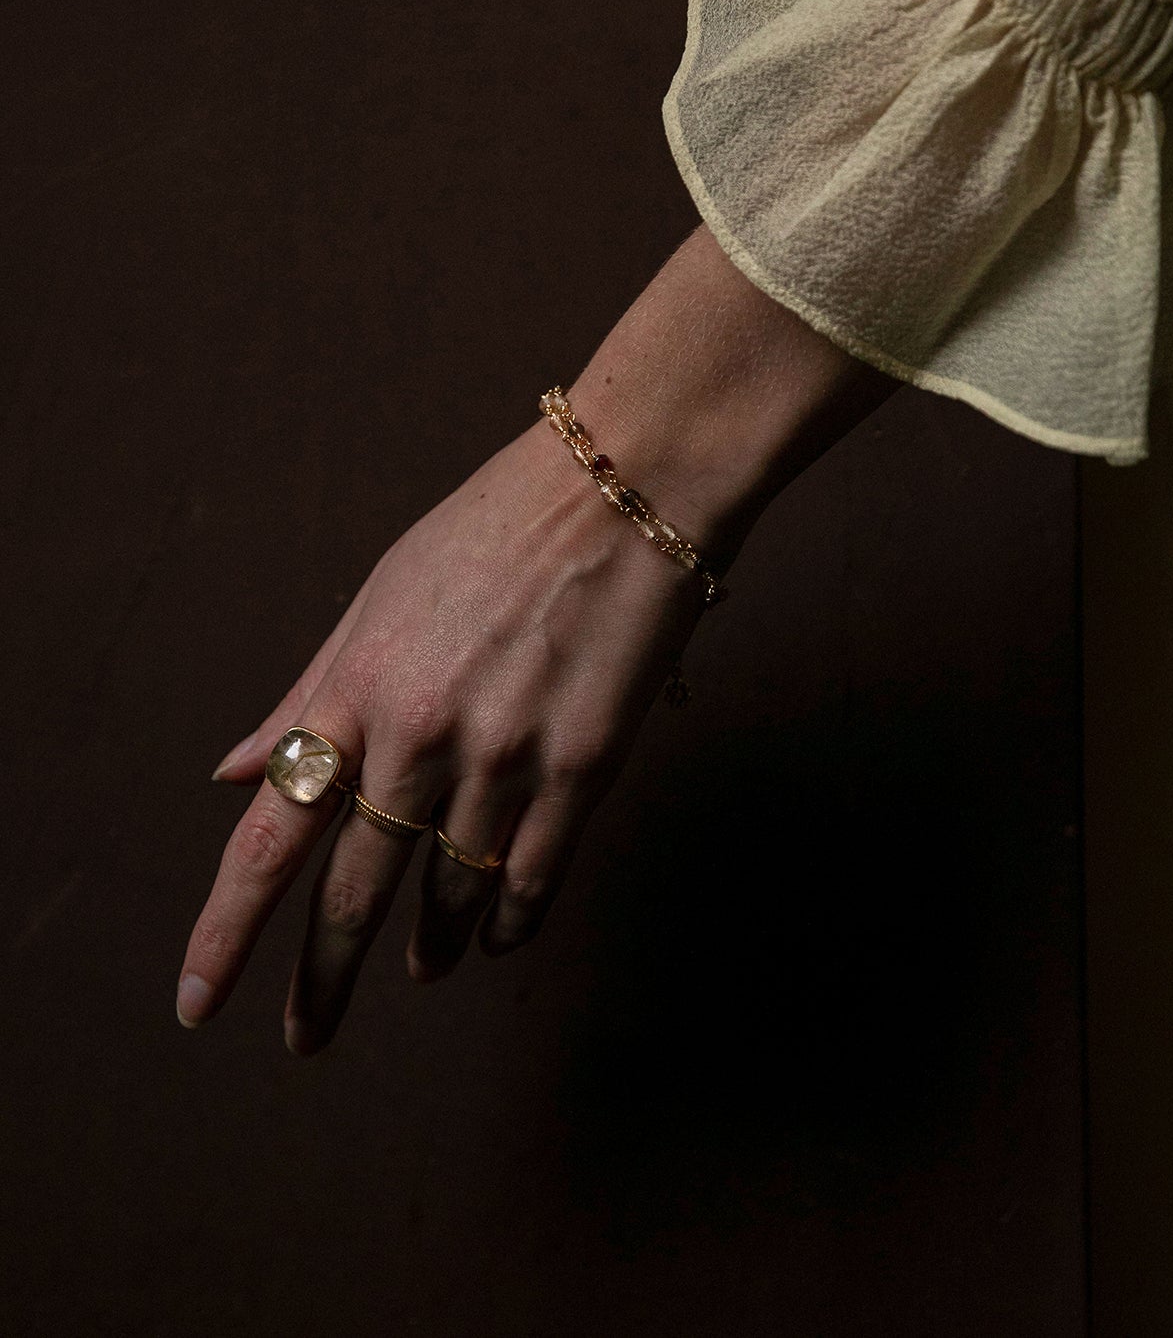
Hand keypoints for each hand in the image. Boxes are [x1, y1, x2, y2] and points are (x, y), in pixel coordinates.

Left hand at [176, 413, 711, 1054]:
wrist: (623, 484)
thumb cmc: (492, 530)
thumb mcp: (377, 599)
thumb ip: (306, 695)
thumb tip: (236, 773)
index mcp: (357, 688)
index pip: (271, 836)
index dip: (229, 929)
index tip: (198, 1001)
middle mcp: (421, 734)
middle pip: (354, 893)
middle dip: (322, 981)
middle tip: (306, 1039)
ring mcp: (507, 755)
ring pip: (452, 894)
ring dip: (431, 945)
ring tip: (422, 969)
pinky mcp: (586, 765)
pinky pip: (533, 876)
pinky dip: (508, 919)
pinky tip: (497, 937)